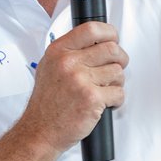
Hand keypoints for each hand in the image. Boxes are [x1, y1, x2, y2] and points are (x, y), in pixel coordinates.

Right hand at [18, 22, 127, 153]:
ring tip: (105, 90)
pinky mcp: (91, 98)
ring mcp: (80, 80)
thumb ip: (69, 52)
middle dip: (120, 59)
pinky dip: (116, 100)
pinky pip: (118, 92)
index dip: (109, 32)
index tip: (114, 38)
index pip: (91, 29)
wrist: (40, 131)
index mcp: (58, 51)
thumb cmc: (46, 103)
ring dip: (116, 82)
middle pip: (111, 49)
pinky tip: (105, 103)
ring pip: (117, 71)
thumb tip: (96, 41)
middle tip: (116, 67)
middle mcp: (68, 62)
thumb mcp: (49, 67)